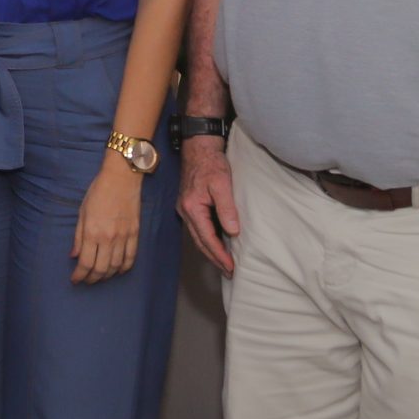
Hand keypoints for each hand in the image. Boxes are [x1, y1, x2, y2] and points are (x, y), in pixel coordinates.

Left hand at [72, 153, 144, 283]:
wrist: (121, 179)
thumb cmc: (98, 192)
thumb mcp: (82, 212)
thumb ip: (78, 236)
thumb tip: (74, 256)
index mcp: (92, 232)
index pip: (86, 263)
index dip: (80, 275)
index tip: (75, 279)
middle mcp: (108, 238)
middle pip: (101, 268)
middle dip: (92, 279)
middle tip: (86, 280)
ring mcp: (124, 237)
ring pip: (116, 266)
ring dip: (107, 275)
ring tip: (99, 276)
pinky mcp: (135, 234)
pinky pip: (131, 258)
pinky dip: (124, 268)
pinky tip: (117, 270)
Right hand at [176, 136, 239, 274]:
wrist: (199, 146)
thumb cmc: (211, 163)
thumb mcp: (222, 184)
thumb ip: (227, 208)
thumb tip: (233, 232)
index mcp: (192, 208)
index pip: (207, 238)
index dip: (219, 255)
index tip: (231, 267)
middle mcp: (185, 211)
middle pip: (200, 241)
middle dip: (214, 258)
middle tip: (229, 272)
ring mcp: (185, 208)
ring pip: (198, 236)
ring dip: (211, 250)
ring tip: (225, 262)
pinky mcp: (190, 204)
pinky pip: (199, 228)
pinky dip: (208, 239)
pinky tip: (218, 242)